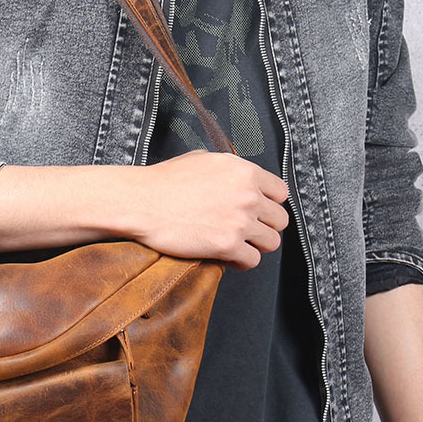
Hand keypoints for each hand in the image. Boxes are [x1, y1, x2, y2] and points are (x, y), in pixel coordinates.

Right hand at [132, 150, 289, 269]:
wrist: (141, 202)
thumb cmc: (164, 182)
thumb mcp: (202, 160)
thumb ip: (228, 168)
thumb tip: (237, 175)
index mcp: (244, 172)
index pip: (281, 193)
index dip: (270, 204)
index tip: (261, 211)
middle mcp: (247, 195)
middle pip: (280, 220)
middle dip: (265, 226)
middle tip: (248, 230)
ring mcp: (239, 221)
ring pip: (271, 242)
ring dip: (256, 245)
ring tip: (239, 245)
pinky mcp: (227, 245)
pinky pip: (252, 260)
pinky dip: (242, 262)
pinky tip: (229, 256)